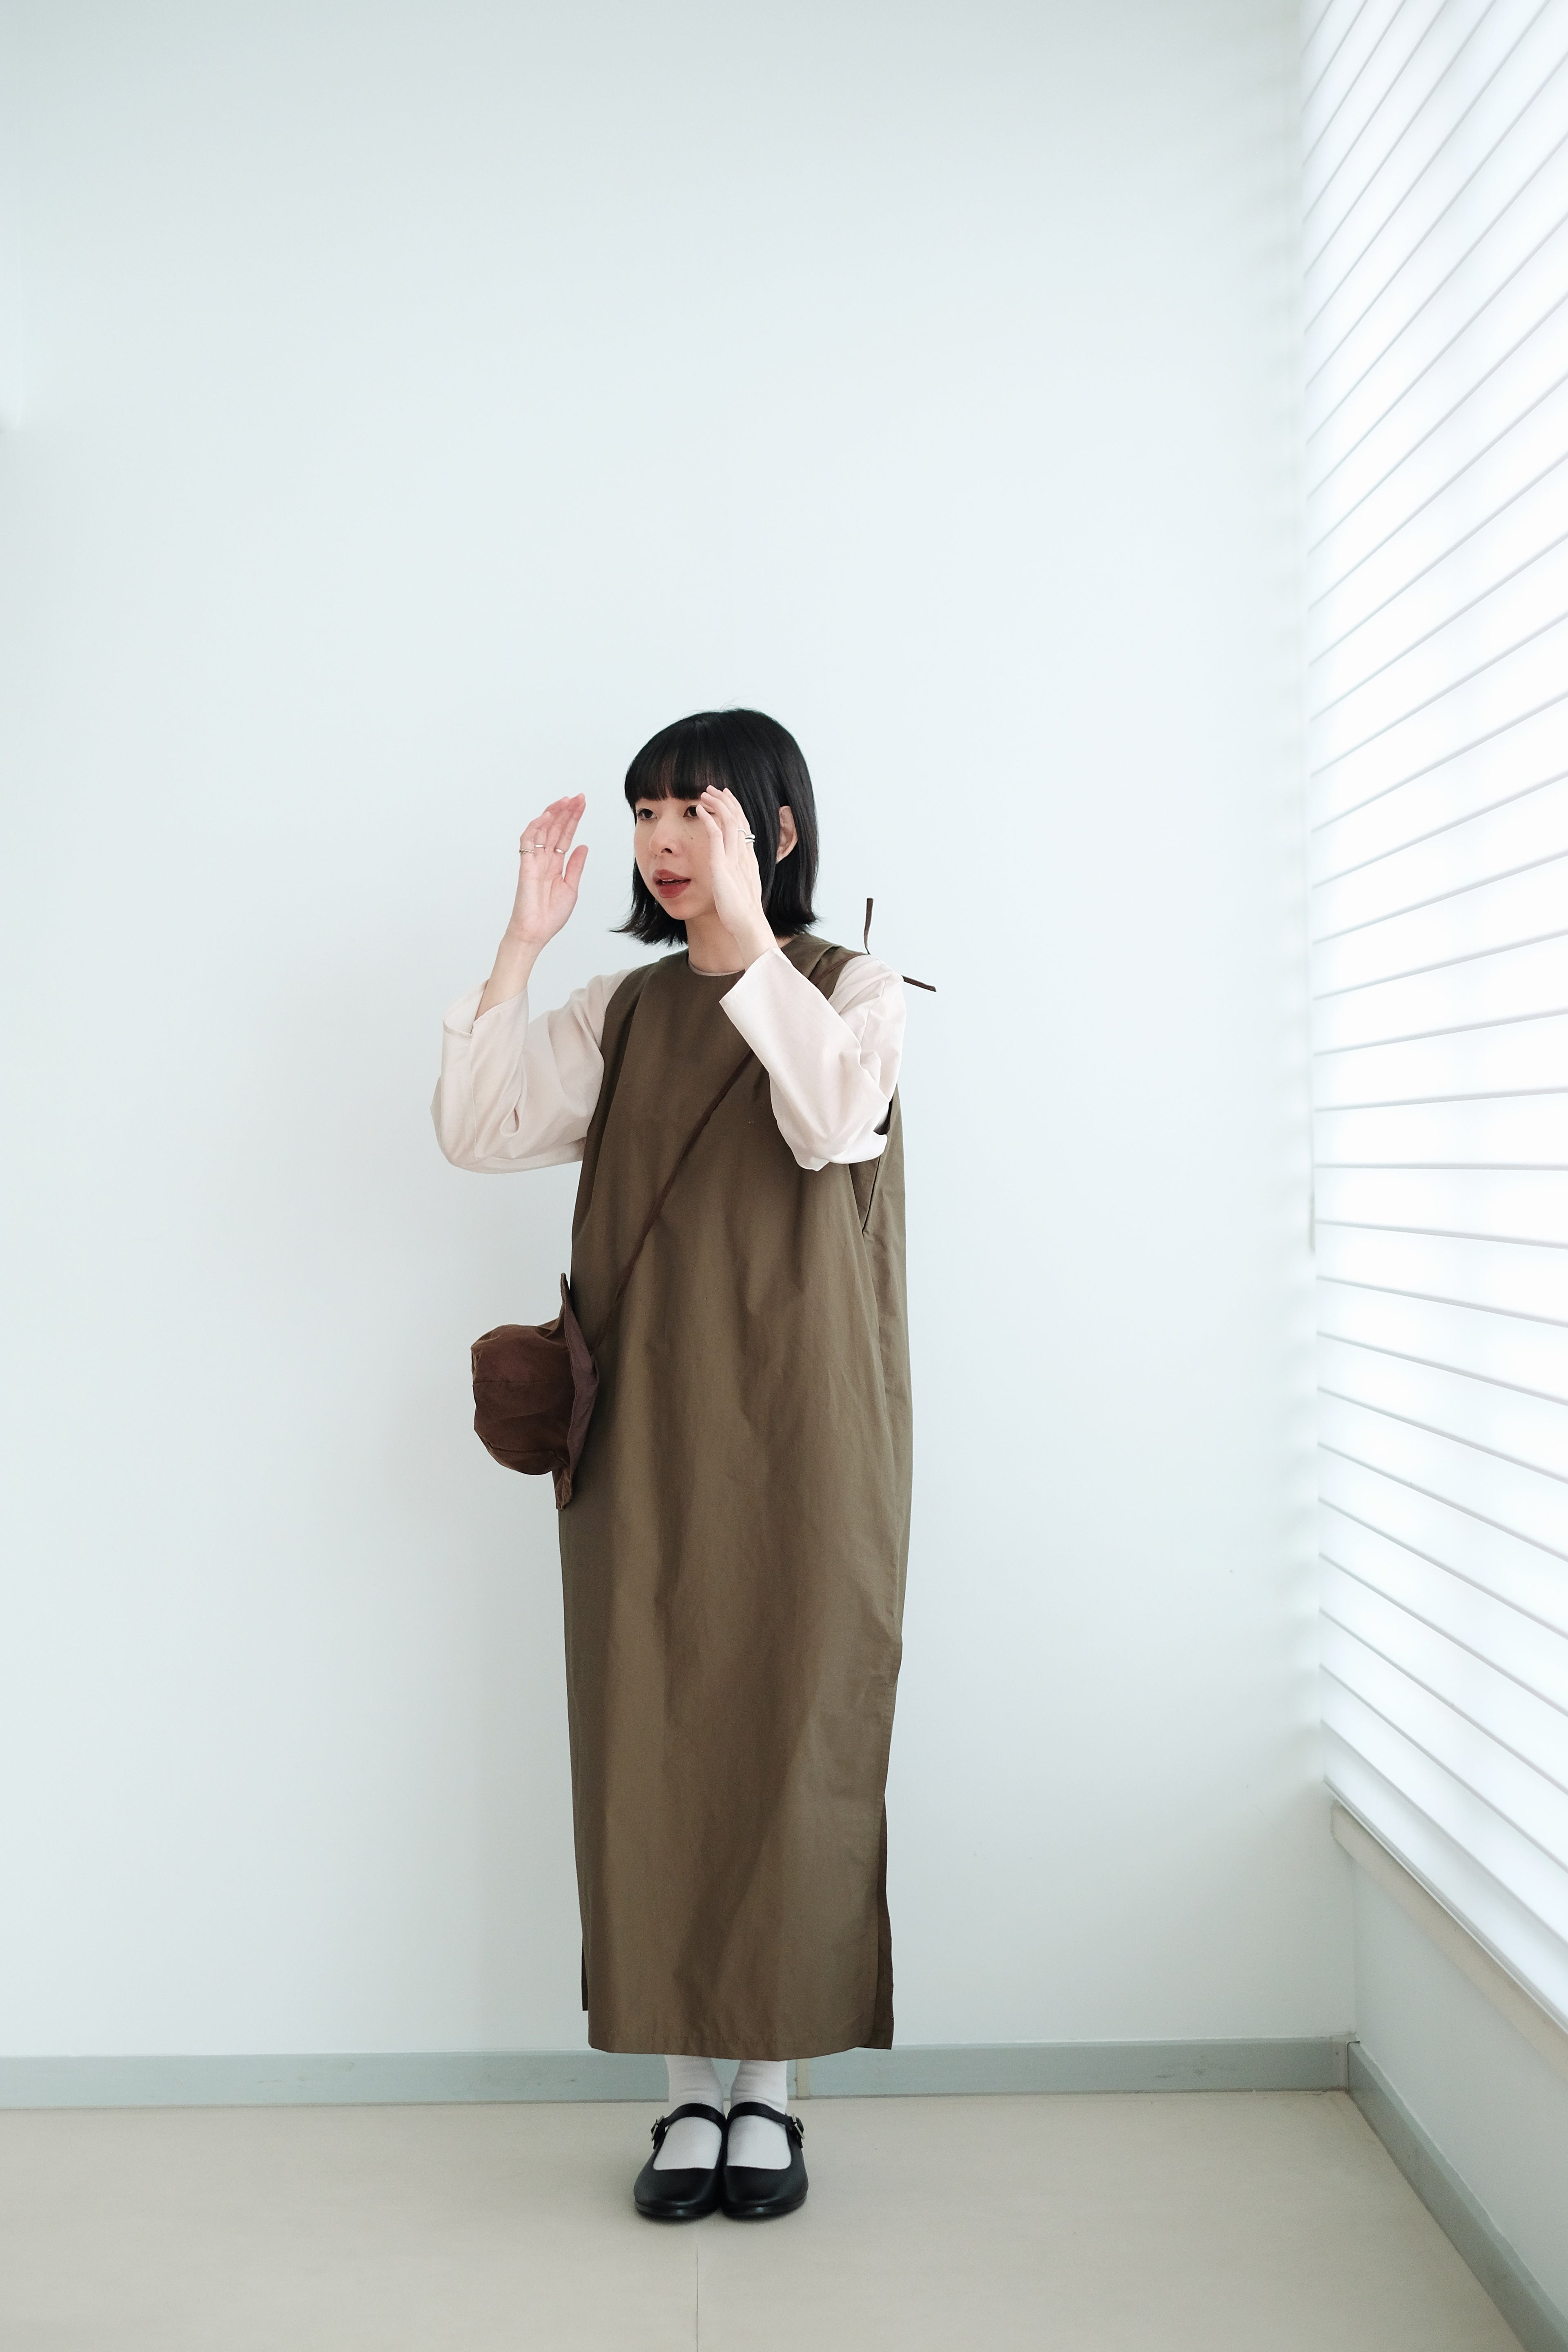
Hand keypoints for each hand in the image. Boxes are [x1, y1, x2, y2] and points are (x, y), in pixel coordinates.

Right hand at [503, 795, 587, 947]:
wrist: (536, 932)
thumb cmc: (550, 915)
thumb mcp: (571, 887)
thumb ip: (575, 865)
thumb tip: (583, 846)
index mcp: (555, 864)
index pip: (564, 835)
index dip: (573, 819)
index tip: (582, 805)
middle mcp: (544, 859)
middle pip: (555, 829)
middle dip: (566, 811)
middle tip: (578, 797)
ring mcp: (534, 860)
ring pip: (542, 830)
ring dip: (554, 814)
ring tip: (566, 801)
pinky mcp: (526, 865)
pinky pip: (528, 841)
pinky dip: (536, 827)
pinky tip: (548, 816)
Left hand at [694, 788, 775, 964]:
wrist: (748, 924)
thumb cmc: (742, 912)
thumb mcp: (741, 888)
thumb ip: (737, 876)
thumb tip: (731, 871)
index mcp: (749, 859)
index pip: (743, 826)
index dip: (735, 809)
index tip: (726, 797)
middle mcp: (744, 854)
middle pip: (738, 818)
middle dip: (726, 800)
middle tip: (714, 788)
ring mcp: (735, 858)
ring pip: (729, 821)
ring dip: (717, 804)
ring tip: (704, 793)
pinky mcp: (723, 865)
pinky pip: (716, 836)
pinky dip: (709, 820)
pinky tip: (700, 810)